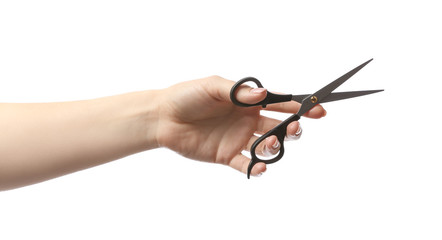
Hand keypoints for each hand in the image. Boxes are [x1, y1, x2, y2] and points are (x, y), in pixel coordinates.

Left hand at [155, 76, 325, 176]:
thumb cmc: (187, 96)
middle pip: (278, 127)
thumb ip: (239, 92)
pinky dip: (257, 167)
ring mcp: (238, 139)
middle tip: (294, 129)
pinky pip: (246, 164)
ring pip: (266, 146)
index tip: (317, 110)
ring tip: (271, 145)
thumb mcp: (213, 87)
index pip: (279, 104)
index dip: (299, 107)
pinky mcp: (227, 156)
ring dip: (275, 147)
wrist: (163, 118)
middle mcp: (247, 120)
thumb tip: (264, 93)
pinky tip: (260, 166)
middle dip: (292, 129)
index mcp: (247, 101)